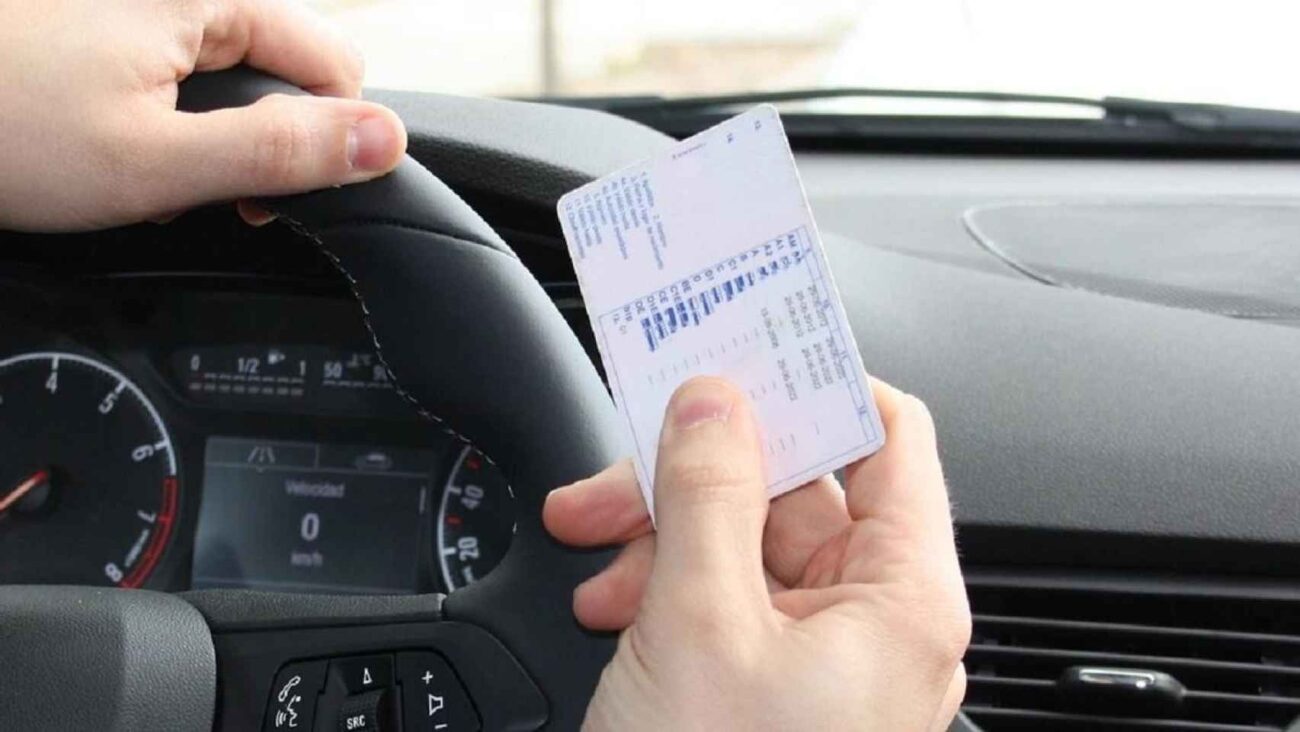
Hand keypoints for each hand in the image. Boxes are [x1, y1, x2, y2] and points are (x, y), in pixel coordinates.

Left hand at [0, 0, 405, 231]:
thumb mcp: (156, 163)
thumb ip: (282, 152)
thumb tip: (383, 141)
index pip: (334, 62)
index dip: (320, 140)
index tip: (264, 193)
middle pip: (280, 64)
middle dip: (252, 137)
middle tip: (192, 185)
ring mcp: (137, 6)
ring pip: (223, 72)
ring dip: (199, 133)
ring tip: (133, 165)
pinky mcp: (102, 24)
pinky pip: (169, 66)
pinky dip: (155, 114)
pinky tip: (105, 141)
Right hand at [545, 376, 970, 730]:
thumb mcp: (701, 623)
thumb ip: (709, 493)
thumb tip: (713, 398)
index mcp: (899, 599)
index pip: (886, 438)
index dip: (817, 382)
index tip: (742, 346)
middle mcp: (870, 624)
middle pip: (795, 486)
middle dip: (698, 470)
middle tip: (622, 465)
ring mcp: (814, 658)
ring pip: (742, 540)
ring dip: (663, 530)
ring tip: (596, 548)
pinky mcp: (763, 685)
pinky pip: (720, 599)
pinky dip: (661, 586)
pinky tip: (610, 601)